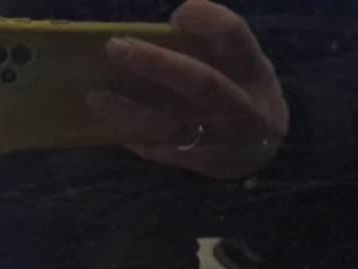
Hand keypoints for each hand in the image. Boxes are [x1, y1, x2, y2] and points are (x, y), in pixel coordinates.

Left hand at [87, 0, 288, 179]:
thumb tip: (162, 28)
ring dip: (130, 110)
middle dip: (156, 64)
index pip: (236, 38)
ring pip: (172, 125)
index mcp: (254, 72)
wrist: (262, 150)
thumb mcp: (241, 63)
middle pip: (200, 83)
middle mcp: (241, 107)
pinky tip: (108, 122)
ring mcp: (220, 140)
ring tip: (95, 96)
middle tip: (115, 47)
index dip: (208, 21)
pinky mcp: (200, 163)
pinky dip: (134, 135)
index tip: (177, 14)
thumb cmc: (241, 92)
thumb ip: (213, 45)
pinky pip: (161, 149)